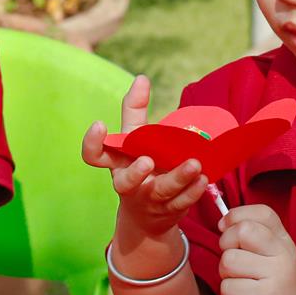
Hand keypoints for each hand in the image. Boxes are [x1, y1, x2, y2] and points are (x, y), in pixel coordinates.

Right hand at [81, 74, 209, 237]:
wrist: (148, 216)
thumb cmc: (139, 167)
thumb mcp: (133, 140)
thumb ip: (134, 110)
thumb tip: (141, 78)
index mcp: (116, 164)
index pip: (94, 156)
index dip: (92, 142)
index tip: (99, 123)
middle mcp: (129, 183)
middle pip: (126, 182)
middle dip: (135, 173)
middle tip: (147, 160)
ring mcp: (149, 199)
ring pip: (162, 191)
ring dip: (178, 178)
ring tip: (194, 164)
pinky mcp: (170, 211)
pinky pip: (182, 202)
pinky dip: (194, 191)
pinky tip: (203, 179)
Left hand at [217, 205, 295, 294]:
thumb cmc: (277, 283)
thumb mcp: (274, 253)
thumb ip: (254, 232)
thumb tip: (222, 221)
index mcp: (284, 241)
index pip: (262, 213)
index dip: (236, 216)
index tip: (226, 228)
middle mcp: (283, 255)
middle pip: (242, 232)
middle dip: (226, 244)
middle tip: (235, 260)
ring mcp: (275, 277)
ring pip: (229, 261)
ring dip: (226, 274)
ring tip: (241, 282)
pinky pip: (228, 287)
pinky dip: (229, 294)